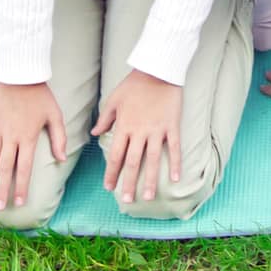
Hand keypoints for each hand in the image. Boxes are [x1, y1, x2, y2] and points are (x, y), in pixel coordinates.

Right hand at [0, 82, 67, 210]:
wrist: (19, 74)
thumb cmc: (40, 95)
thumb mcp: (55, 114)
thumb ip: (59, 137)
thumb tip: (61, 159)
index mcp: (27, 136)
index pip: (24, 167)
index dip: (22, 186)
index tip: (20, 201)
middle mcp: (10, 136)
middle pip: (4, 168)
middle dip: (2, 189)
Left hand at [91, 69, 182, 204]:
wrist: (158, 70)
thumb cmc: (134, 84)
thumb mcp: (114, 100)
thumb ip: (105, 119)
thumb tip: (95, 133)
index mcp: (124, 126)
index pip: (116, 155)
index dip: (112, 173)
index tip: (110, 187)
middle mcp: (139, 131)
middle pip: (132, 162)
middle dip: (129, 182)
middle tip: (128, 200)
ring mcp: (157, 130)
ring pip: (152, 159)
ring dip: (150, 179)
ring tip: (149, 197)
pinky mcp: (172, 126)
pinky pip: (174, 147)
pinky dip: (175, 163)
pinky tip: (176, 178)